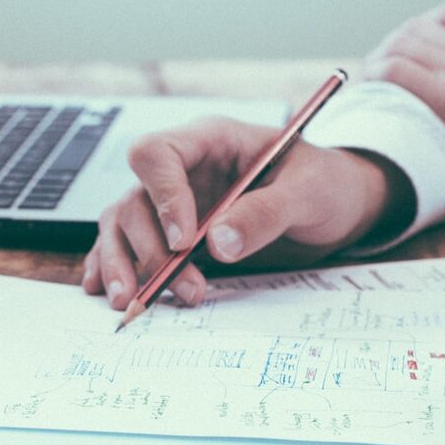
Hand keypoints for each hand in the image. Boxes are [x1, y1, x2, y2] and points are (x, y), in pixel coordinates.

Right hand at [82, 116, 412, 308]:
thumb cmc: (325, 185)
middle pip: (134, 199)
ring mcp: (173, 203)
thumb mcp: (308, 193)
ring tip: (134, 303)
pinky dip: (113, 268)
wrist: (338, 205)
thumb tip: (217, 243)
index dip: (162, 197)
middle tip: (185, 288)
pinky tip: (106, 292)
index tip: (184, 241)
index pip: (157, 154)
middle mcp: (183, 170)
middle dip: (150, 249)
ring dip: (124, 265)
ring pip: (122, 226)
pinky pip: (128, 245)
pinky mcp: (172, 234)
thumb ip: (265, 213)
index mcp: (211, 141)